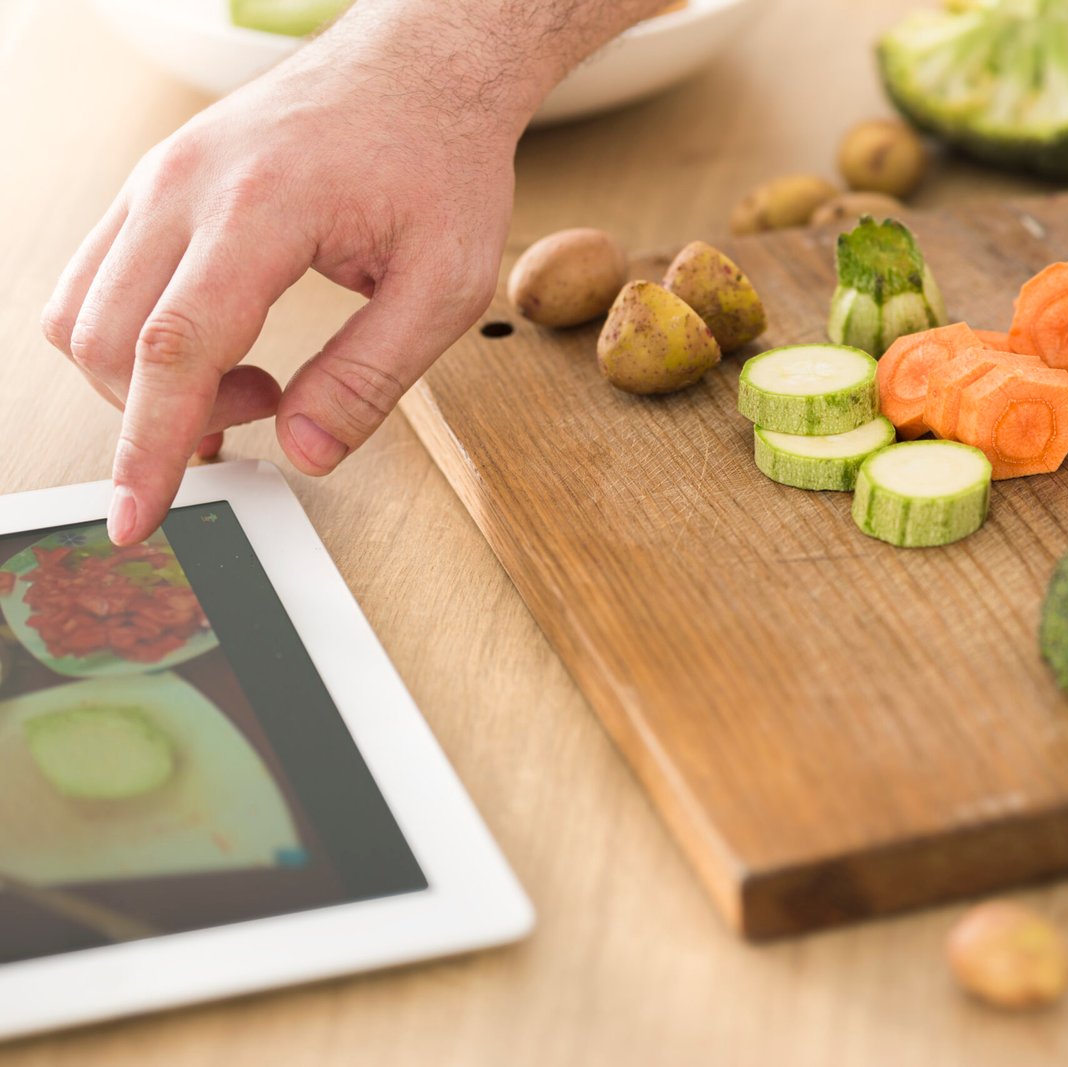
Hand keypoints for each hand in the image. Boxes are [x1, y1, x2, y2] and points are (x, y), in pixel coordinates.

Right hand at [42, 0, 657, 544]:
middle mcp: (184, 186)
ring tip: (252, 379)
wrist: (420, 71)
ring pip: (83, 312)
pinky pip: (97, 280)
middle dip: (165, 415)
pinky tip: (217, 349)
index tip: (136, 519)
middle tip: (268, 410)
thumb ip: (371, 377)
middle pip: (110, 341)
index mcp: (259, 207)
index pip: (173, 347)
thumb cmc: (439, 163)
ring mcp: (157, 179)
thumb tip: (302, 454)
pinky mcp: (154, 186)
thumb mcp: (445, 286)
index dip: (148, 445)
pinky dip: (137, 340)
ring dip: (146, 381)